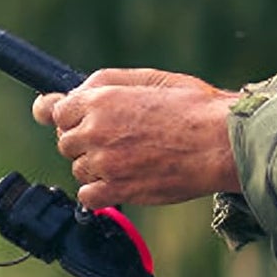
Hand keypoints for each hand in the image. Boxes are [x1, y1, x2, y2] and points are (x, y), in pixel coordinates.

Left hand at [31, 67, 240, 209]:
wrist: (221, 143)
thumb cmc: (195, 109)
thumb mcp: (150, 79)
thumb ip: (108, 83)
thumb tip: (77, 91)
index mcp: (101, 99)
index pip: (56, 110)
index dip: (65, 117)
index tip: (68, 122)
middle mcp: (96, 129)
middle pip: (66, 143)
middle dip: (85, 143)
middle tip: (117, 143)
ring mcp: (106, 162)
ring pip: (79, 169)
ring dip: (97, 168)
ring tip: (129, 163)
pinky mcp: (120, 189)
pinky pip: (89, 197)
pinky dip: (99, 194)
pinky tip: (120, 185)